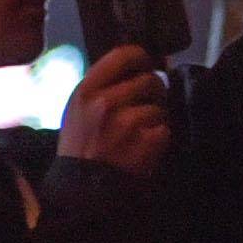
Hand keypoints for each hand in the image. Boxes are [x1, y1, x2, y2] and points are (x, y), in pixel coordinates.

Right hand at [60, 46, 173, 177]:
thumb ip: (99, 87)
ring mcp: (129, 122)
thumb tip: (132, 69)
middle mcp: (107, 101)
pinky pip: (165, 129)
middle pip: (149, 80)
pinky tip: (147, 146)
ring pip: (159, 107)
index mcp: (86, 90)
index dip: (140, 56)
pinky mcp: (148, 141)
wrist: (84, 187)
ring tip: (144, 130)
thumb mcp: (76, 109)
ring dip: (157, 117)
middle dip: (154, 91)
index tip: (146, 63)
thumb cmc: (79, 145)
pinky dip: (160, 137)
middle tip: (150, 101)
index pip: (122, 55)